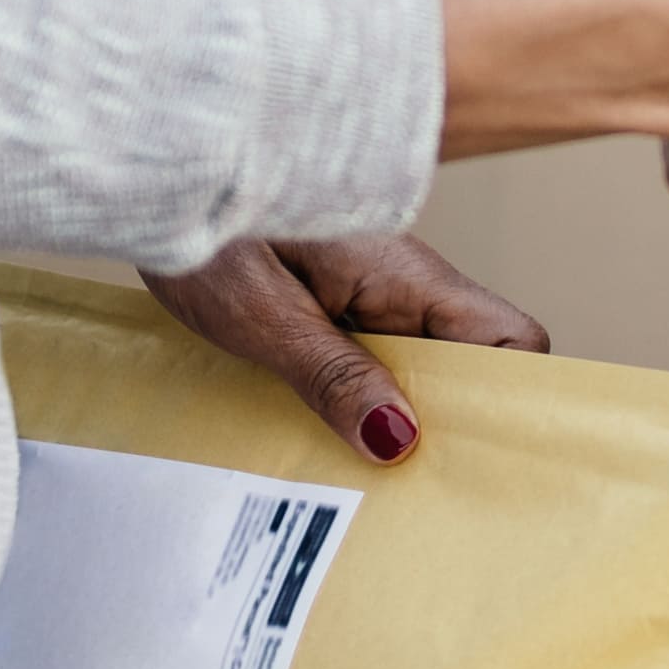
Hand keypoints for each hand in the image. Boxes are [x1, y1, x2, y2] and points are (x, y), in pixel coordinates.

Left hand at [143, 231, 546, 466]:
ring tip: (357, 478)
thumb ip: (334, 376)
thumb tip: (399, 441)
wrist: (156, 178)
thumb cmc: (204, 229)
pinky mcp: (336, 302)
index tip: (475, 462)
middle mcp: (405, 283)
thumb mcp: (264, 315)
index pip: (513, 336)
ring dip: (394, 419)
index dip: (510, 398)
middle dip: (445, 428)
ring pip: (418, 367)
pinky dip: (358, 400)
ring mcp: (372, 292)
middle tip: (404, 490)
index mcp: (408, 275)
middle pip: (469, 364)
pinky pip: (373, 359)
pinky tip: (320, 436)